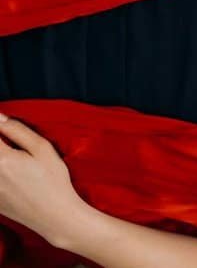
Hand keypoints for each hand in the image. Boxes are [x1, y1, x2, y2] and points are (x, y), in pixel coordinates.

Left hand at [0, 114, 93, 248]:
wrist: (54, 216)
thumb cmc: (53, 181)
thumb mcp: (43, 150)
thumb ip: (17, 130)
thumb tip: (0, 118)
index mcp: (1, 159)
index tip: (5, 128)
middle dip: (1, 145)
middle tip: (11, 145)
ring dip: (2, 158)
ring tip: (15, 162)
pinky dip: (2, 173)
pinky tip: (13, 176)